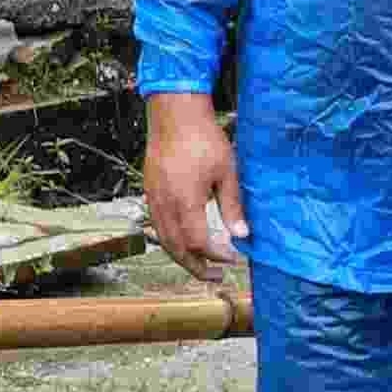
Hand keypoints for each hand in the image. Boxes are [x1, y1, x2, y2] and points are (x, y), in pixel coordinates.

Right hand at [141, 93, 247, 281]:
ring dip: (181, 257)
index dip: (216, 255)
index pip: (198, 243)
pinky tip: (184, 242)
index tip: (233, 258)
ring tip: (200, 266)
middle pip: (176, 249)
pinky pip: (157, 225)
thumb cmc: (204, 139)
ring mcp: (153, 198)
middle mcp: (164, 204)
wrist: (174, 113)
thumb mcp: (227, 172)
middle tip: (215, 277)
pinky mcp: (149, 191)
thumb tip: (242, 236)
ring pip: (164, 239)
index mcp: (185, 201)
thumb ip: (233, 206)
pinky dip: (170, 241)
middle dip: (195, 267)